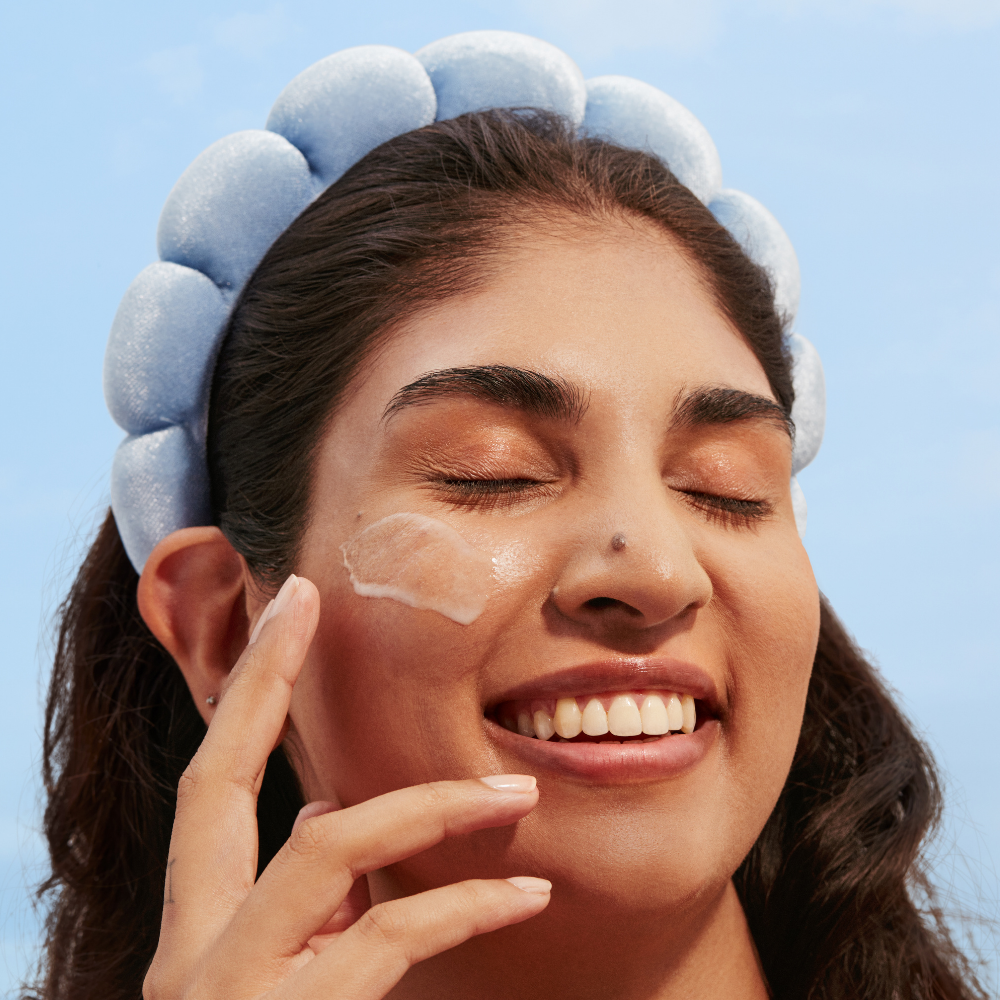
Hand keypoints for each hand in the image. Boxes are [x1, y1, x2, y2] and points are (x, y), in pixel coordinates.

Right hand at [143, 574, 548, 998]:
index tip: (283, 605)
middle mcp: (192, 953)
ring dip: (433, 806)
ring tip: (516, 796)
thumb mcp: (290, 981)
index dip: (242, 691)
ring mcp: (229, 988)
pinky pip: (388, 932)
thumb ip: (310, 904)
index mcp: (198, 934)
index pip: (210, 789)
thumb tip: (326, 812)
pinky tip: (527, 894)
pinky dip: (466, 904)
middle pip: (216, 786)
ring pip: (325, 843)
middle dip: (262, 680)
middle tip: (308, 594)